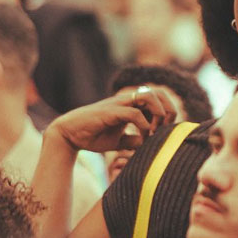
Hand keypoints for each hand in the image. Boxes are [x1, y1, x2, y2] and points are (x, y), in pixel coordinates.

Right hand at [46, 86, 176, 152]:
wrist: (69, 135)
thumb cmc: (93, 136)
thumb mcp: (121, 142)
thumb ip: (136, 141)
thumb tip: (152, 145)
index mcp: (133, 105)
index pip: (161, 100)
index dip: (168, 115)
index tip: (164, 133)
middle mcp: (128, 101)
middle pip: (159, 92)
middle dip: (169, 110)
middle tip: (163, 129)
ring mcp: (119, 104)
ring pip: (149, 95)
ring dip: (158, 113)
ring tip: (154, 131)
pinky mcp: (110, 111)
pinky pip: (134, 113)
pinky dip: (143, 126)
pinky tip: (143, 138)